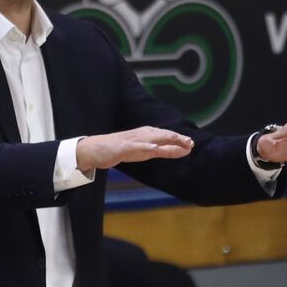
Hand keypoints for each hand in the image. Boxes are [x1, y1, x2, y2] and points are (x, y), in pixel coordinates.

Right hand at [76, 126, 193, 171]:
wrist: (95, 149)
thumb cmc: (120, 149)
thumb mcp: (144, 151)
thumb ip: (162, 150)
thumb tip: (181, 150)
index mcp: (147, 135)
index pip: (166, 136)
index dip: (179, 140)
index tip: (192, 144)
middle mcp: (142, 135)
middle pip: (162, 135)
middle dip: (176, 138)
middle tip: (190, 143)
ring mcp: (132, 141)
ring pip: (152, 138)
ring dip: (166, 139)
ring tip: (178, 142)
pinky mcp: (123, 147)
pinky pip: (136, 147)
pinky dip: (146, 147)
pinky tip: (154, 148)